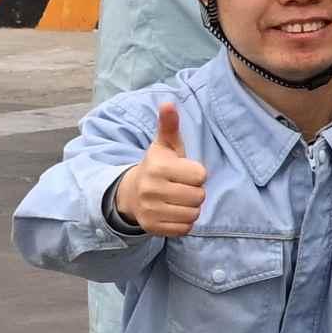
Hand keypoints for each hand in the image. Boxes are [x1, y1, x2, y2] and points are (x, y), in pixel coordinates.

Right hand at [110, 99, 207, 240]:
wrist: (131, 193)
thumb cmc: (158, 166)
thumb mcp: (165, 145)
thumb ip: (169, 125)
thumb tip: (168, 104)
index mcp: (158, 167)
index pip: (200, 175)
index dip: (197, 174)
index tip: (184, 172)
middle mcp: (151, 189)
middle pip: (199, 196)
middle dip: (196, 191)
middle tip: (182, 187)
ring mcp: (150, 210)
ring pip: (193, 214)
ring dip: (191, 207)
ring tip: (178, 199)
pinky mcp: (152, 227)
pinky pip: (185, 228)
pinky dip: (184, 222)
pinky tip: (173, 212)